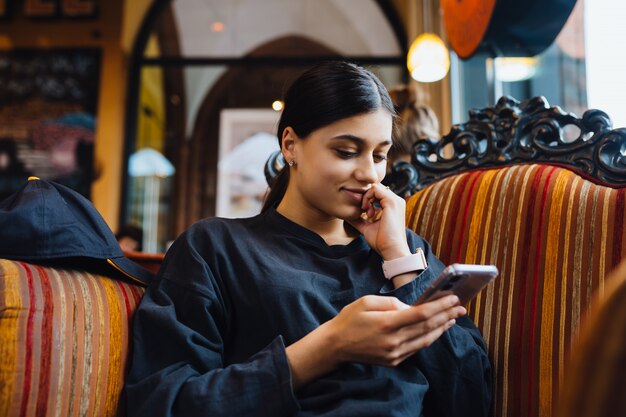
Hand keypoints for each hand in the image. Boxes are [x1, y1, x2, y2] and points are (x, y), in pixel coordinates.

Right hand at [325, 294, 464, 366]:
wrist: (336, 346)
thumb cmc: (350, 319)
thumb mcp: (367, 301)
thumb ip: (392, 303)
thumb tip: (411, 308)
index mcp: (387, 323)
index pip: (421, 314)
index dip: (440, 306)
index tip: (453, 298)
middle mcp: (394, 341)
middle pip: (428, 327)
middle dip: (447, 315)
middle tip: (460, 307)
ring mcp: (394, 354)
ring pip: (426, 340)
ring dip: (442, 328)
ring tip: (453, 318)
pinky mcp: (394, 361)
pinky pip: (416, 348)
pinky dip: (429, 338)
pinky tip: (436, 330)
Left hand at [346, 183, 410, 259]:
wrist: (391, 250)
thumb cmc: (382, 242)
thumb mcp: (367, 227)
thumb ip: (358, 220)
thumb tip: (345, 215)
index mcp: (393, 206)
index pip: (377, 192)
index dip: (366, 198)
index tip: (362, 211)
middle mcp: (396, 201)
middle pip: (376, 187)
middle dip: (365, 196)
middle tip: (362, 210)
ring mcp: (395, 200)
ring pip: (374, 186)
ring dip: (365, 197)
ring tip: (365, 211)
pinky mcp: (391, 201)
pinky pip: (375, 189)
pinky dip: (367, 197)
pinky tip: (366, 209)